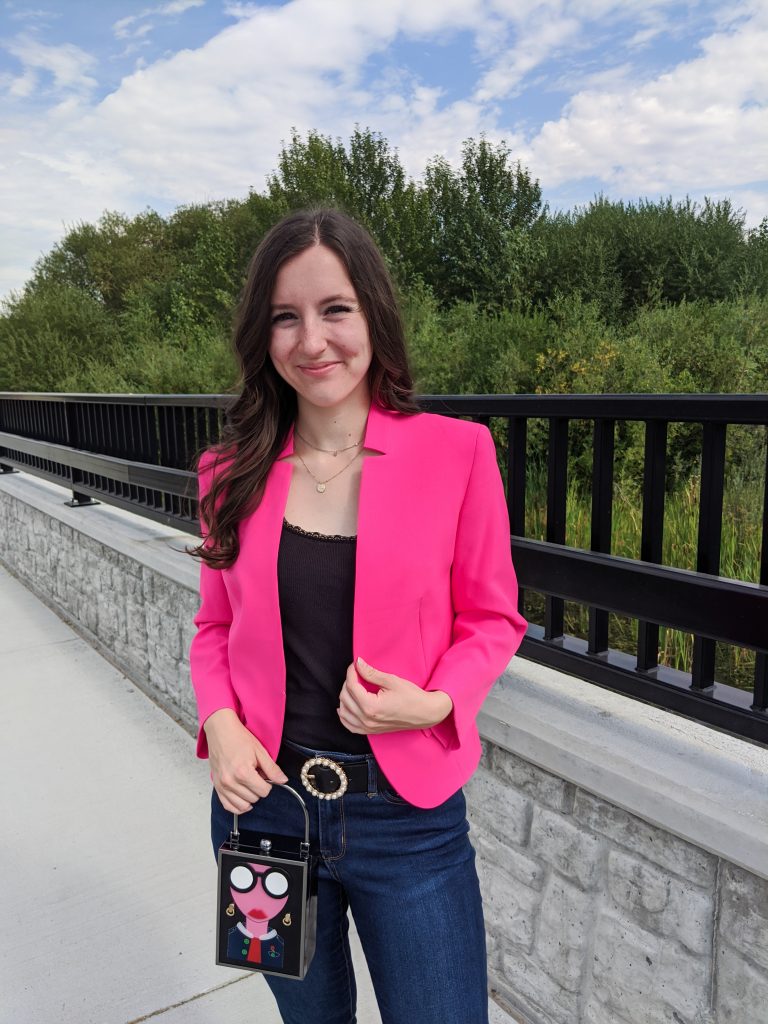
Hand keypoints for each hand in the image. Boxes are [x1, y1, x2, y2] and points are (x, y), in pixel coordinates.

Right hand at [203, 708, 286, 813]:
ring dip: (249, 798)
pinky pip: (228, 806)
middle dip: (258, 789)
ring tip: (249, 784)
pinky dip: (237, 806)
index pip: (263, 792)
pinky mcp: (216, 787)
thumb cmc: (239, 738)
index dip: (268, 784)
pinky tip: (243, 799)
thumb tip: (283, 781)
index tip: (264, 775)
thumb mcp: (260, 751)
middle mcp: (231, 782)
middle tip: (255, 776)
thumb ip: (272, 768)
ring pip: (242, 806)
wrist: (220, 731)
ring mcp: (222, 785)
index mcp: (243, 772)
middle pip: (253, 799)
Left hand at [337, 657, 452, 734]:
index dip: (351, 672)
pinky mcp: (370, 731)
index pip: (352, 686)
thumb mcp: (392, 681)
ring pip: (344, 712)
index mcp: (371, 706)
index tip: (356, 664)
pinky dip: (344, 715)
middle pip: (345, 698)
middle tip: (357, 673)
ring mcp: (367, 728)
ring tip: (353, 687)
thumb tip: (358, 663)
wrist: (425, 713)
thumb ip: (371, 673)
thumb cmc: (412, 697)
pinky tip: (346, 706)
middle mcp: (366, 719)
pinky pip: (349, 725)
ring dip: (345, 697)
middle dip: (348, 682)